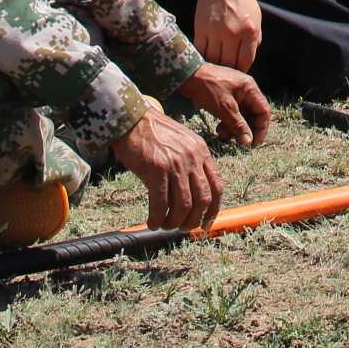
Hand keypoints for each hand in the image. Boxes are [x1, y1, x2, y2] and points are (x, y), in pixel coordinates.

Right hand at [110, 107, 222, 230]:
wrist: (131, 119)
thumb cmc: (153, 134)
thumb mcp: (182, 144)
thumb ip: (191, 165)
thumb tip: (192, 198)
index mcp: (201, 151)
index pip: (217, 186)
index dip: (213, 210)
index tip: (206, 223)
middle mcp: (192, 158)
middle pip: (203, 199)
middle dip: (193, 220)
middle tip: (182, 228)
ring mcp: (175, 163)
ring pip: (183, 205)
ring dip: (175, 222)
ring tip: (165, 225)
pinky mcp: (156, 169)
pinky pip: (161, 204)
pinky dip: (157, 218)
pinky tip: (152, 222)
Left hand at [176, 62, 272, 147]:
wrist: (186, 75)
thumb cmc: (207, 89)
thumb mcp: (224, 109)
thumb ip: (238, 125)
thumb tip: (249, 142)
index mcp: (250, 88)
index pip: (264, 111)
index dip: (261, 129)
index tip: (253, 143)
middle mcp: (246, 89)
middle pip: (253, 114)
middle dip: (245, 129)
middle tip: (236, 142)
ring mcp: (236, 92)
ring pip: (242, 115)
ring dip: (234, 127)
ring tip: (222, 134)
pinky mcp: (226, 96)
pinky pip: (233, 112)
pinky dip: (228, 122)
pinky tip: (219, 128)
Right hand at [191, 0, 261, 70]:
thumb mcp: (256, 17)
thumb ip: (254, 39)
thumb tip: (248, 59)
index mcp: (249, 31)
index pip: (245, 62)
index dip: (241, 71)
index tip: (238, 73)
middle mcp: (232, 34)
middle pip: (228, 64)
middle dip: (227, 72)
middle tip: (225, 74)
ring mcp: (215, 31)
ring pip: (213, 60)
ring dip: (214, 66)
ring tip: (214, 69)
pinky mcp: (201, 28)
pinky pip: (200, 50)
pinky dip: (202, 57)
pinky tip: (203, 58)